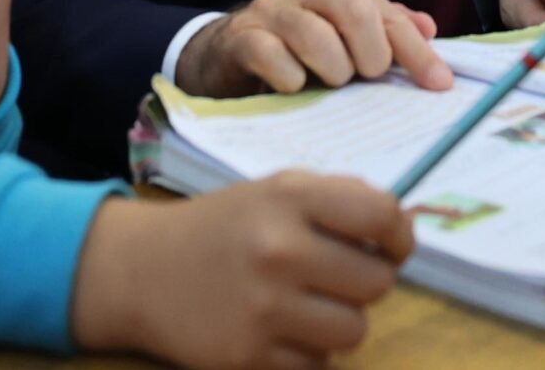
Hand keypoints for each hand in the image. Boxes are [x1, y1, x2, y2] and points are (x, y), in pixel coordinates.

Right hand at [70, 175, 412, 368]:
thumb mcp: (275, 191)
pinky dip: (307, 354)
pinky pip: (317, 366)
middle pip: (376, 282)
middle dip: (366, 282)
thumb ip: (338, 202)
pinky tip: (278, 331)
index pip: (381, 216)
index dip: (399, 235)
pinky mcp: (248, 357)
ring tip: (307, 306)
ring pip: (354, 331)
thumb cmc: (223, 226)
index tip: (390, 244)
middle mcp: (278, 249)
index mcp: (289, 198)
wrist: (142, 269)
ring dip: (339, 322)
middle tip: (337, 277)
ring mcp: (263, 308)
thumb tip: (402, 231)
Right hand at [175, 0, 453, 97]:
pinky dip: (291, 80)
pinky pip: (272, 58)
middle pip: (353, 9)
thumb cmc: (294, 45)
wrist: (225, 51)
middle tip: (367, 77)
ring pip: (314, 35)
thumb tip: (429, 29)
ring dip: (332, 69)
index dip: (416, 51)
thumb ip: (383, 28)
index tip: (439, 84)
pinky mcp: (241, 39)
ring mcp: (269, 11)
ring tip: (330, 83)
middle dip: (371, 53)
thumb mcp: (341, 34)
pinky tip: (294, 88)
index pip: (385, 14)